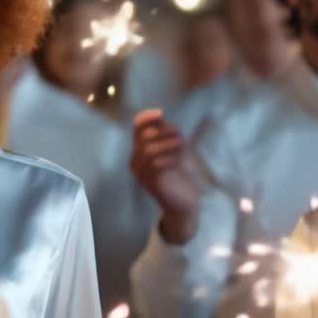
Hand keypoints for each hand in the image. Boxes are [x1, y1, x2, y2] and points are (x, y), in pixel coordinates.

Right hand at [130, 109, 198, 243]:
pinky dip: (170, 157)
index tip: (160, 113)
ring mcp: (142, 173)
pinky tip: (179, 160)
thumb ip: (166, 136)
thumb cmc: (179, 176)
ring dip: (168, 143)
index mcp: (139, 151)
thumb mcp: (173, 151)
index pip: (136, 129)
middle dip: (164, 131)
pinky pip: (156, 164)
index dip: (146, 118)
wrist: (182, 204)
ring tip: (182, 144)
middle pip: (144, 137)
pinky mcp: (151, 182)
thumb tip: (163, 117)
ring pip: (149, 149)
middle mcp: (136, 161)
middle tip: (180, 134)